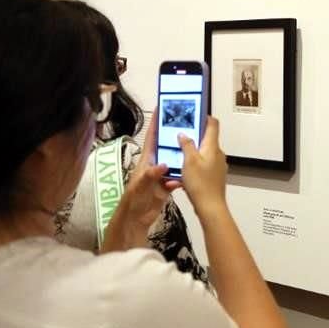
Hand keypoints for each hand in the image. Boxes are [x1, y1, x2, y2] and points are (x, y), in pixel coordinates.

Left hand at [101, 114, 179, 250]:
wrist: (135, 219)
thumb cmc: (133, 200)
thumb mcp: (140, 186)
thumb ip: (151, 175)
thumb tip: (164, 164)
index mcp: (147, 160)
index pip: (152, 138)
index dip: (156, 123)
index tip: (162, 108)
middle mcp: (155, 164)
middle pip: (166, 146)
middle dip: (174, 135)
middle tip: (188, 123)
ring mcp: (162, 175)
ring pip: (174, 160)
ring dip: (182, 155)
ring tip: (195, 144)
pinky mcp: (168, 186)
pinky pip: (178, 177)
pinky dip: (184, 175)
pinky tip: (191, 173)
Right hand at [178, 116, 227, 216]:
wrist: (210, 206)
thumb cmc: (200, 183)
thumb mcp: (189, 161)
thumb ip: (187, 145)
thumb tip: (184, 134)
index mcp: (213, 147)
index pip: (213, 124)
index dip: (204, 117)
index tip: (193, 114)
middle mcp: (218, 154)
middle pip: (206, 139)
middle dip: (193, 137)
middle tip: (178, 136)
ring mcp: (217, 165)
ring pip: (202, 154)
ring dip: (190, 154)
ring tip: (176, 156)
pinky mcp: (214, 176)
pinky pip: (202, 166)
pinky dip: (192, 167)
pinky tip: (181, 175)